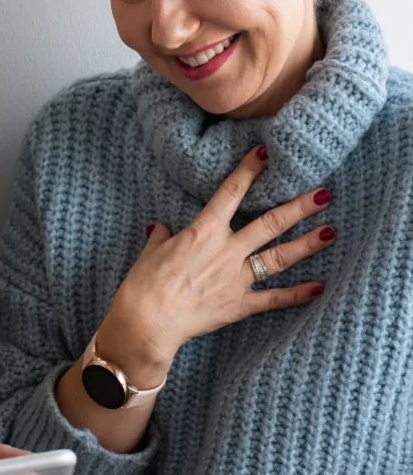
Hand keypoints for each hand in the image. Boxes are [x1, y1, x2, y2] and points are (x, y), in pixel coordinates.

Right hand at [98, 146, 333, 383]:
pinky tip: (319, 287)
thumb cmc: (144, 282)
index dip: (249, 170)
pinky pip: (274, 299)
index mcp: (203, 230)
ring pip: (278, 257)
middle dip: (298, 208)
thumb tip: (160, 228)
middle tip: (323, 194)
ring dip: (306, 244)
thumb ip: (161, 235)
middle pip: (269, 223)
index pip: (231, 192)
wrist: (148, 321)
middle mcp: (226, 250)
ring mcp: (236, 278)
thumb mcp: (151, 250)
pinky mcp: (239, 305)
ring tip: (329, 232)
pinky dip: (297, 294)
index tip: (265, 152)